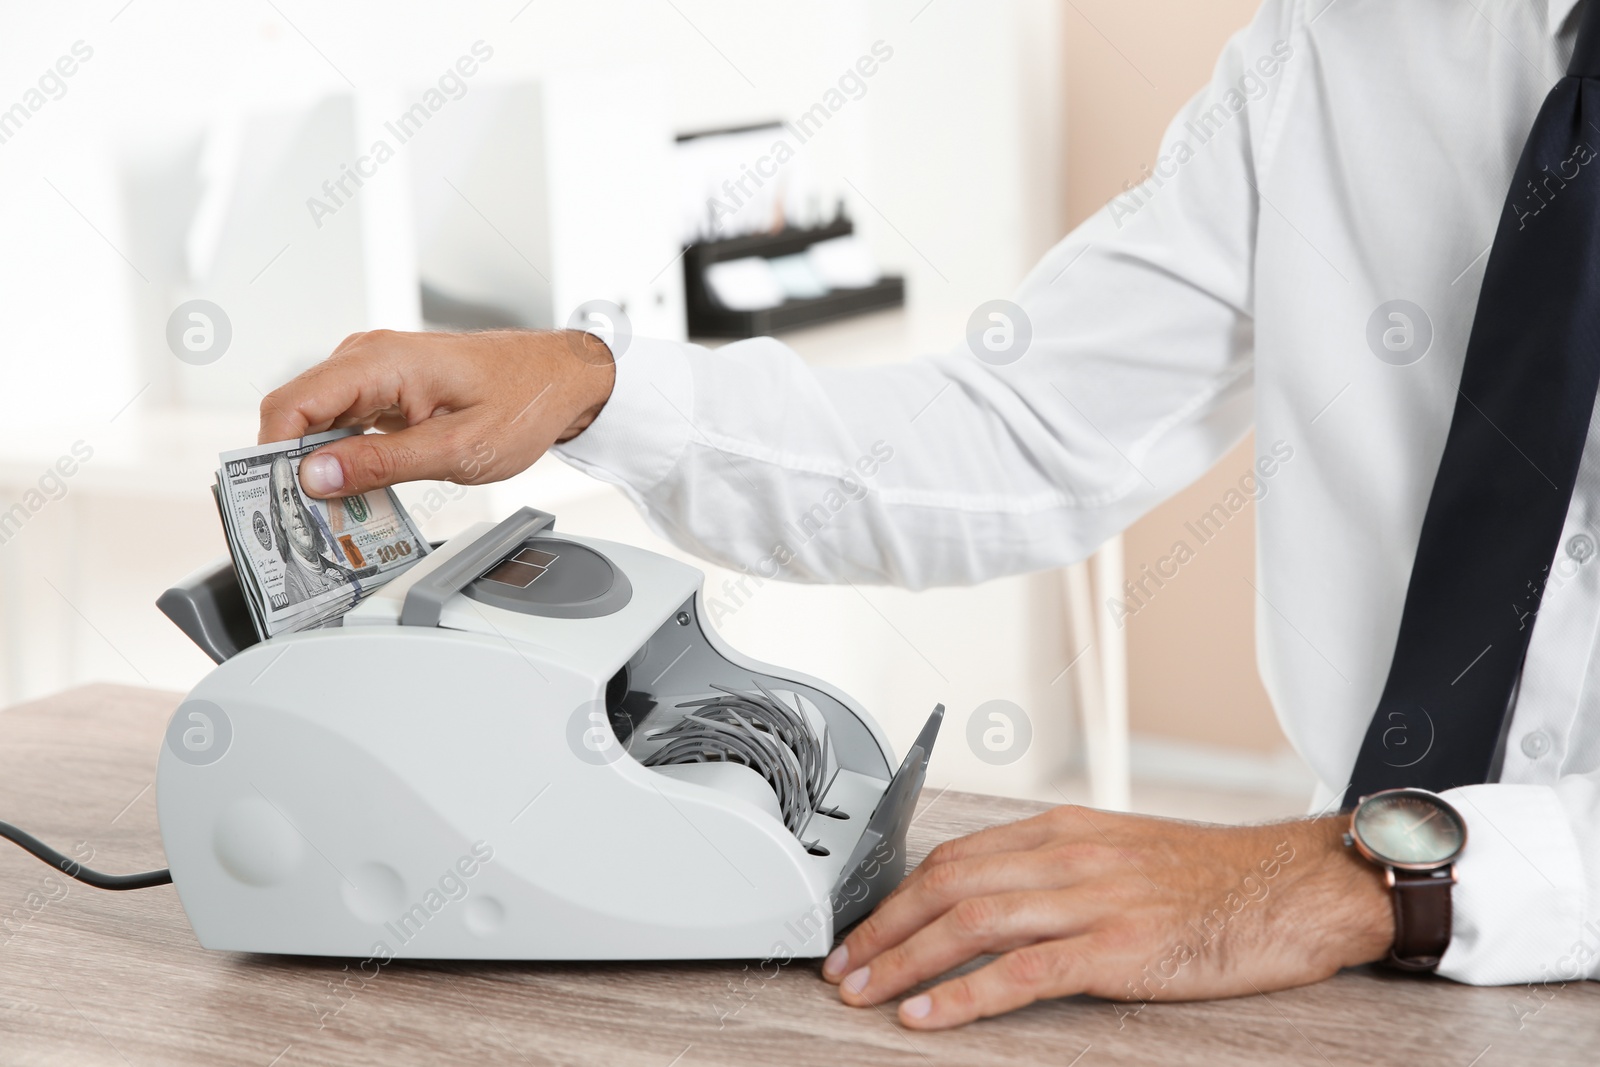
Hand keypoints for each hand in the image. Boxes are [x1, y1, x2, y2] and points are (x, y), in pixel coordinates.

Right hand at [257, 329, 615, 496]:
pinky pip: (341, 422)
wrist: (559, 378)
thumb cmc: (523, 401)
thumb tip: (314, 476)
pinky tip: (353, 493)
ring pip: (315, 421)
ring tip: (329, 514)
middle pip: (295, 413)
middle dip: (291, 468)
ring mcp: (372, 370)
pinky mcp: (382, 388)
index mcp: (380, 361)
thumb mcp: (456, 449)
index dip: (272, 456)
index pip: (291, 404)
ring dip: (317, 466)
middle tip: (303, 520)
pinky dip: (340, 457)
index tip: (278, 501)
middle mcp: (366, 356)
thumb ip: (382, 463)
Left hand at [822, 806, 1392, 1029]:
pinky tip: (926, 1014)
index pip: (956, 855)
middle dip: (882, 927)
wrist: (1294, 886)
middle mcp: (1068, 855)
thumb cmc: (1215, 878)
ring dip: (904, 960)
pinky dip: (963, 993)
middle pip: (947, 884)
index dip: (899, 894)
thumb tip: (997, 896)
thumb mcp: (1123, 853)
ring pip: (971, 923)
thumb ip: (1060, 869)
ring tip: (864, 993)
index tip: (865, 927)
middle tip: (842, 966)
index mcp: (1064, 830)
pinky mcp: (1119, 949)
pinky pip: (1022, 972)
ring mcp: (1092, 900)